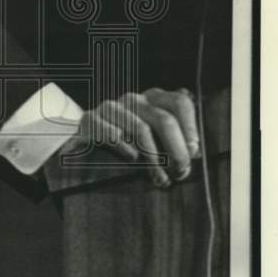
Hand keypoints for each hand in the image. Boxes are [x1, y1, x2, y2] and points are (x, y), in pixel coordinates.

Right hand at [62, 88, 200, 188]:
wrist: (83, 136)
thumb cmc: (127, 140)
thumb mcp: (151, 133)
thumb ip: (173, 136)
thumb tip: (194, 152)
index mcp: (153, 98)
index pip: (179, 103)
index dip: (190, 127)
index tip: (194, 151)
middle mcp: (134, 99)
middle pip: (163, 119)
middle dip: (176, 148)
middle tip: (181, 170)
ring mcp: (112, 107)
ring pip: (141, 129)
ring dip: (154, 158)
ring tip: (160, 178)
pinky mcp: (91, 119)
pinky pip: (113, 134)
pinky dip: (126, 149)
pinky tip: (133, 159)